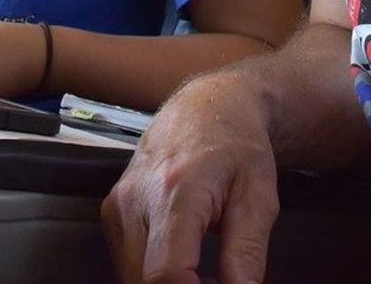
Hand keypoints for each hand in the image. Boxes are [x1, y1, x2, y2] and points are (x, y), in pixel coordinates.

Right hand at [102, 72, 279, 283]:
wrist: (207, 105)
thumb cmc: (236, 143)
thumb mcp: (259, 196)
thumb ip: (248, 251)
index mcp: (176, 191)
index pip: (165, 273)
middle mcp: (136, 199)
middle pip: (143, 282)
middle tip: (219, 281)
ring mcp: (118, 205)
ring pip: (131, 277)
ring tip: (205, 276)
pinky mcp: (111, 212)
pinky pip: (126, 263)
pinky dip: (154, 275)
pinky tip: (186, 265)